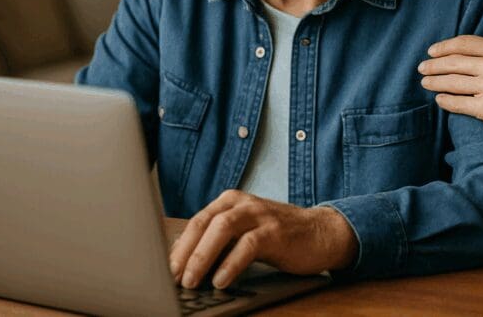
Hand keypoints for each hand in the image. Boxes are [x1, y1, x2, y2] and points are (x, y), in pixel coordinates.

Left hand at [169, 190, 357, 288]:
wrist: (321, 233)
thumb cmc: (278, 236)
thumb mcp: (244, 234)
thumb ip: (218, 241)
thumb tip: (181, 263)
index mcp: (230, 201)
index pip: (196, 221)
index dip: (177, 246)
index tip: (161, 269)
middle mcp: (243, 203)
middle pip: (204, 222)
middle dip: (184, 251)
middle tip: (170, 277)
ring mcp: (260, 215)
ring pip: (223, 228)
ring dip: (203, 255)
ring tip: (190, 280)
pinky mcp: (276, 231)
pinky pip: (248, 245)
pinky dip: (231, 264)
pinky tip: (221, 280)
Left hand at [418, 4, 482, 152]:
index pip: (465, 44)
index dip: (444, 47)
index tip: (431, 52)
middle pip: (455, 62)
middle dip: (434, 65)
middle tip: (421, 68)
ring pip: (452, 82)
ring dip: (434, 82)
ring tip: (425, 82)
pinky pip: (458, 103)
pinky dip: (445, 101)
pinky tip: (439, 99)